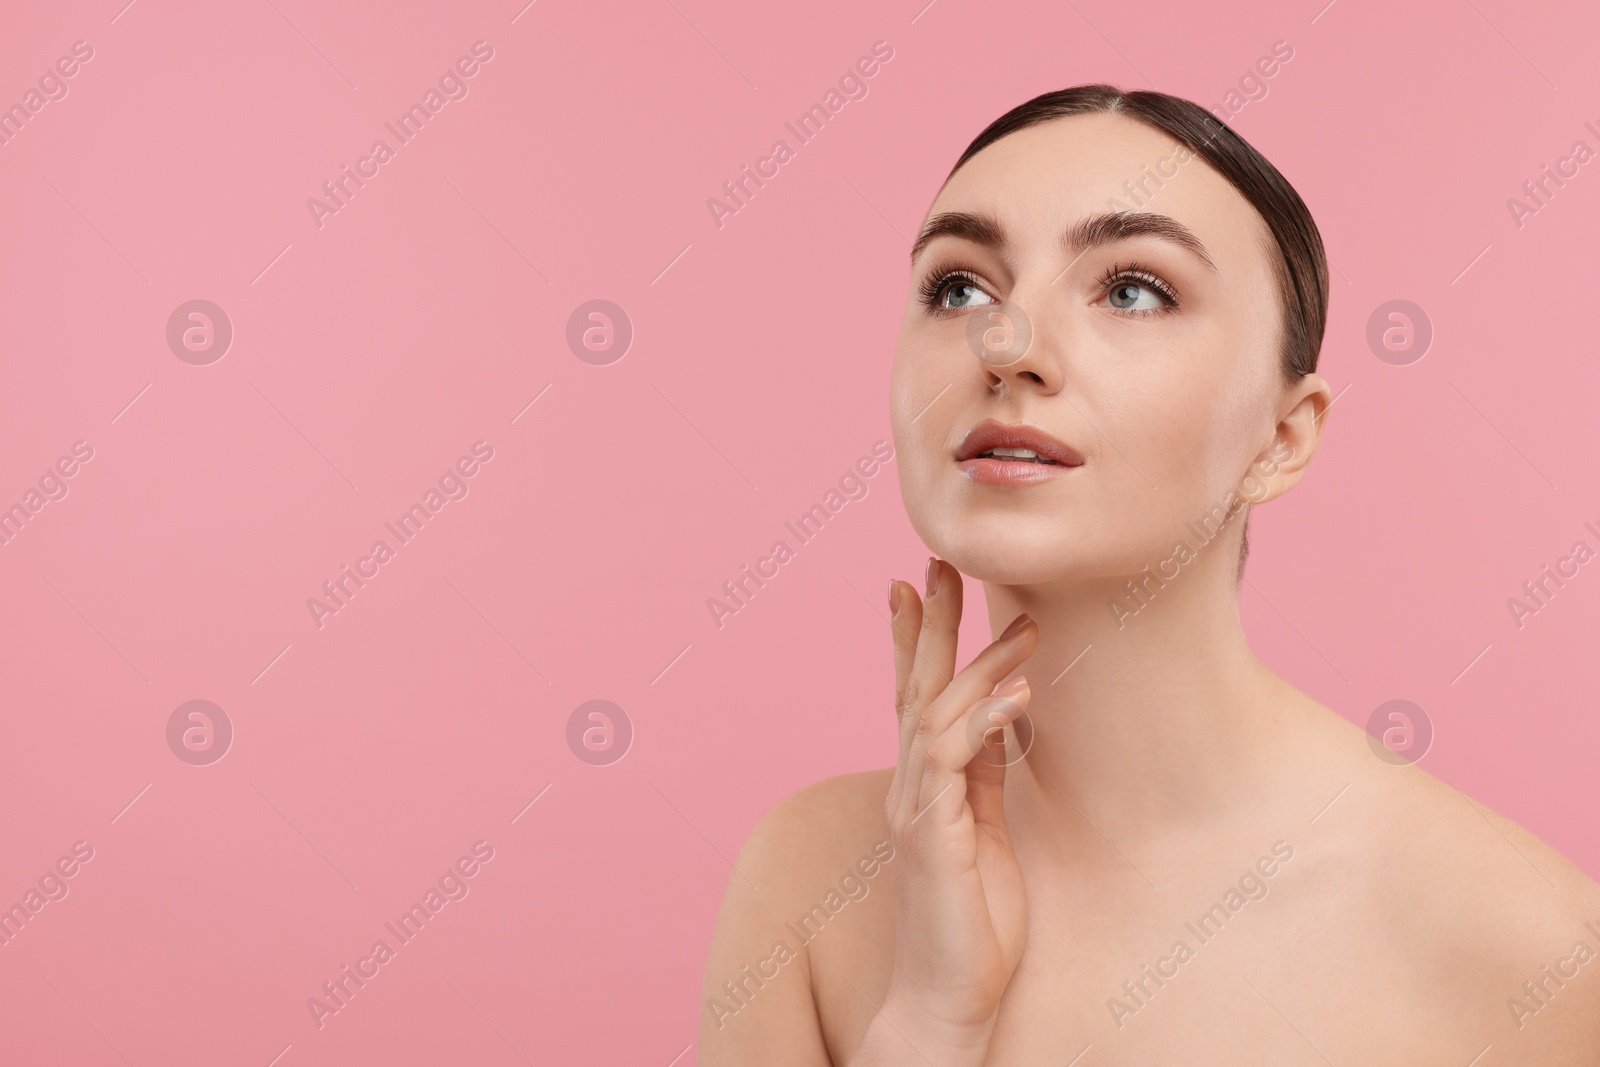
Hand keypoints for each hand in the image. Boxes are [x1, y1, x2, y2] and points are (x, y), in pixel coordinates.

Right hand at [871, 558, 1036, 1059]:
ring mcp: (914, 806)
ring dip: (980, 664)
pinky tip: (1018, 695)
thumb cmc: (969, 916)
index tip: (913, 586)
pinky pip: (952, 758)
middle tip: (938, 564)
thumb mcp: (982, 827)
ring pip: (937, 712)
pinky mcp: (931, 832)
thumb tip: (999, 715)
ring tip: (1025, 624)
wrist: (947, 991)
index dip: (912, 639)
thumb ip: (980, 771)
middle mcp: (908, 786)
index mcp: (922, 783)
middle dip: (928, 624)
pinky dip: (985, 719)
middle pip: (914, 687)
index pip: (913, 695)